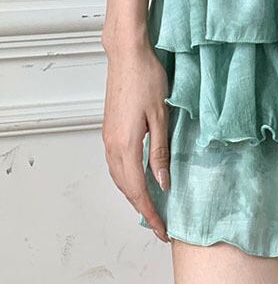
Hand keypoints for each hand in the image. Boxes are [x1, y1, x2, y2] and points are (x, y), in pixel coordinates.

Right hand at [101, 37, 170, 242]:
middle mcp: (112, 145)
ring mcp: (108, 137)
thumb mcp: (161, 115)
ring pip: (118, 177)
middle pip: (125, 188)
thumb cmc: (147, 78)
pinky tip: (139, 178)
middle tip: (160, 223)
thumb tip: (163, 182)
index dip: (151, 212)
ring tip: (152, 206)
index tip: (163, 228)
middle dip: (142, 208)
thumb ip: (160, 151)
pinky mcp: (109, 129)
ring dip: (133, 194)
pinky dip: (127, 179)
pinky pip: (117, 164)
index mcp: (126, 145)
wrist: (127, 55)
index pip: (137, 190)